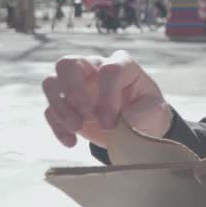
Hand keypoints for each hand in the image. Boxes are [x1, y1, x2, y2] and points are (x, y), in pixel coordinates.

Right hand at [41, 50, 170, 148]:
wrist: (138, 125)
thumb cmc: (147, 111)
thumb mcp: (155, 111)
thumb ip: (142, 112)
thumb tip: (119, 120)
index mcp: (121, 64)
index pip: (108, 70)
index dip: (107, 97)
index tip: (111, 123)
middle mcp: (94, 67)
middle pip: (67, 64)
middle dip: (74, 92)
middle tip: (88, 117)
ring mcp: (77, 84)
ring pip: (50, 82)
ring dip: (61, 108)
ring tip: (78, 128)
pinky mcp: (66, 104)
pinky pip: (50, 110)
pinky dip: (57, 127)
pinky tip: (71, 142)